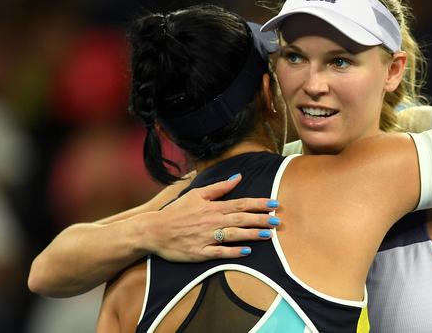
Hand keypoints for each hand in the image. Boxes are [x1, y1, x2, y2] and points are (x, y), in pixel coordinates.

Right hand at [135, 174, 279, 260]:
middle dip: (260, 219)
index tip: (274, 204)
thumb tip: (238, 178)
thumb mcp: (196, 194)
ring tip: (267, 235)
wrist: (154, 230)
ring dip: (251, 234)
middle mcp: (212, 221)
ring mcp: (206, 237)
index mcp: (213, 207)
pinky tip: (247, 252)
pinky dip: (233, 252)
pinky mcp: (200, 252)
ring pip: (233, 235)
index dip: (259, 203)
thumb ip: (219, 188)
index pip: (240, 203)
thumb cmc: (177, 212)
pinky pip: (220, 253)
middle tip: (277, 221)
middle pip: (241, 219)